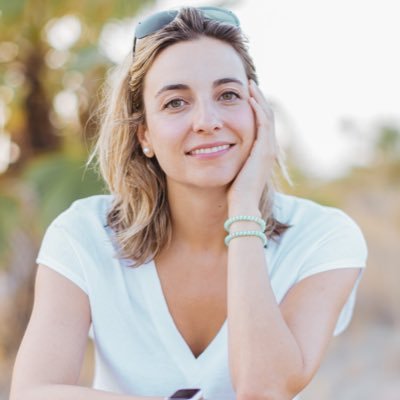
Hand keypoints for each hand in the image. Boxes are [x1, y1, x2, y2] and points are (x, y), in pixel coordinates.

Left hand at [227, 80, 277, 211]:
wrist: (243, 205)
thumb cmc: (235, 192)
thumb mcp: (234, 171)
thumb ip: (232, 159)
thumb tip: (219, 153)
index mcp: (262, 153)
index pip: (262, 125)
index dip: (255, 109)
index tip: (246, 96)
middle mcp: (269, 148)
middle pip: (267, 116)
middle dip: (259, 99)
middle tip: (250, 85)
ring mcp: (268, 148)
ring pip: (267, 116)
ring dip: (259, 99)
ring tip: (250, 86)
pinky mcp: (264, 149)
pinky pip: (263, 122)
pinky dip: (258, 109)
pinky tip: (249, 98)